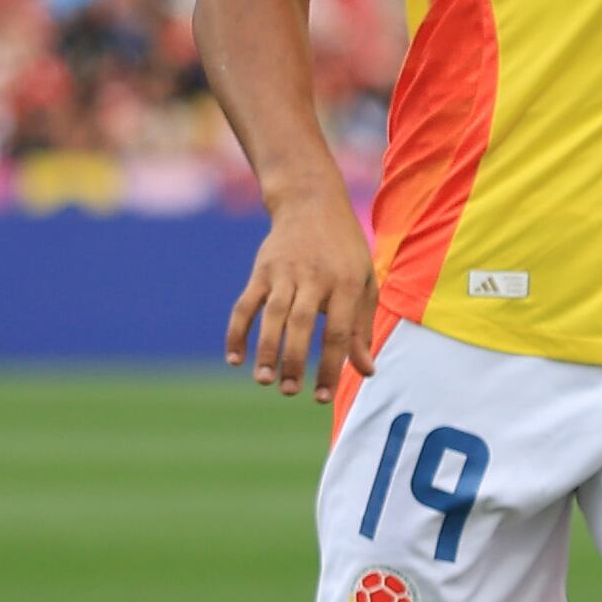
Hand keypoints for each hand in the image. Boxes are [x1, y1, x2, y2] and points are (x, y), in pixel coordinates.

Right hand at [227, 190, 374, 398]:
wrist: (312, 205)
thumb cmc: (345, 252)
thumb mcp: (365, 283)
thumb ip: (362, 328)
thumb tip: (366, 371)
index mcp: (347, 283)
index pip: (339, 331)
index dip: (331, 366)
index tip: (321, 397)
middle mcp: (315, 277)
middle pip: (302, 324)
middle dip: (294, 360)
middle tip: (289, 392)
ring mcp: (285, 273)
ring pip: (272, 315)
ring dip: (266, 350)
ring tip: (264, 380)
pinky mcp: (261, 270)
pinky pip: (245, 304)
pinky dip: (237, 332)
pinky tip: (234, 358)